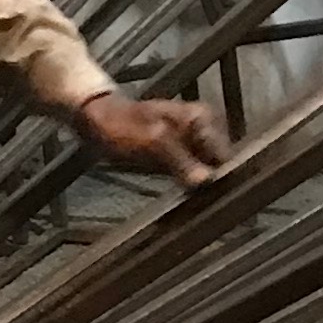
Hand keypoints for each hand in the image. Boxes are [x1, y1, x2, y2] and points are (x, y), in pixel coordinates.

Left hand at [74, 90, 228, 188]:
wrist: (96, 120)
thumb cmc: (121, 127)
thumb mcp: (152, 143)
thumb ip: (181, 161)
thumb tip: (208, 181)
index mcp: (204, 119)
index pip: (226, 156)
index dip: (221, 178)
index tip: (215, 199)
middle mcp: (206, 126)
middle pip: (220, 163)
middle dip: (212, 182)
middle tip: (201, 203)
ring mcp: (194, 138)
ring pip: (208, 168)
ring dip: (201, 184)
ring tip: (192, 199)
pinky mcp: (182, 150)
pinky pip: (194, 169)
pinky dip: (190, 181)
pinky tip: (184, 193)